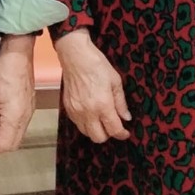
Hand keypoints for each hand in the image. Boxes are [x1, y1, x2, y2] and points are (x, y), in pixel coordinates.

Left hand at [0, 34, 35, 155]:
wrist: (18, 53)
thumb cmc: (2, 72)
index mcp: (16, 117)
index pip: (6, 144)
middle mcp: (26, 117)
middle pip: (15, 143)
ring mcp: (30, 110)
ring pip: (19, 134)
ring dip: (5, 138)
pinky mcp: (30, 104)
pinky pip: (21, 124)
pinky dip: (11, 129)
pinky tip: (0, 122)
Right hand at [54, 29, 131, 143]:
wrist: (75, 56)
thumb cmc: (97, 65)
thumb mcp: (115, 81)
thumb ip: (121, 102)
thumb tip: (126, 117)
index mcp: (103, 105)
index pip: (114, 130)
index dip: (122, 134)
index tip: (125, 132)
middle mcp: (88, 112)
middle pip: (98, 138)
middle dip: (108, 134)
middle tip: (113, 125)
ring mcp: (76, 111)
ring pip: (86, 133)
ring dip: (96, 130)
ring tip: (101, 119)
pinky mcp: (67, 108)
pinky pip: (77, 124)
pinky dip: (85, 123)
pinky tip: (90, 112)